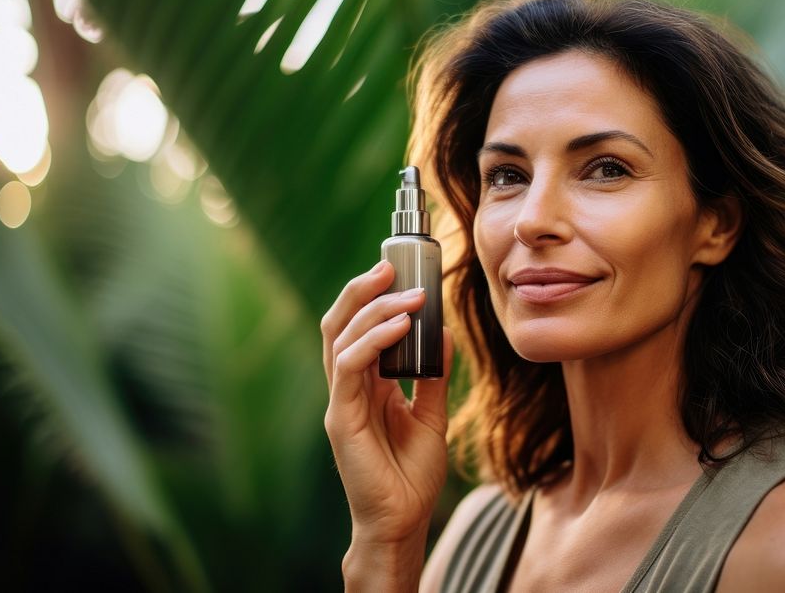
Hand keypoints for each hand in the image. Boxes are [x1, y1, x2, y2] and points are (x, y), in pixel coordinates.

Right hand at [322, 259, 452, 545]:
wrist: (403, 518)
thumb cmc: (411, 471)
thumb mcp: (431, 414)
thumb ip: (433, 375)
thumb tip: (444, 333)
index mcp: (366, 382)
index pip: (358, 326)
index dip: (371, 295)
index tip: (399, 270)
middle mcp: (348, 385)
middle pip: (341, 322)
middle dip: (363, 289)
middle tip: (391, 266)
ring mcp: (341, 399)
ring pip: (341, 336)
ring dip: (375, 308)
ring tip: (410, 295)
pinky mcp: (341, 417)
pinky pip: (349, 367)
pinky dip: (372, 341)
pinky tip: (400, 327)